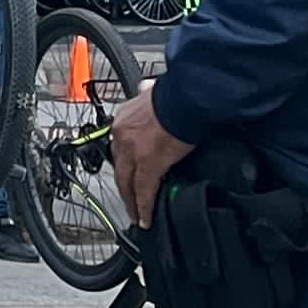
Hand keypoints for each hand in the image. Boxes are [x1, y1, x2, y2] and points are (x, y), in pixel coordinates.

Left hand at [108, 86, 192, 224]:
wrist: (187, 95)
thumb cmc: (178, 92)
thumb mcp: (155, 91)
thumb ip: (149, 95)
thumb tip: (149, 88)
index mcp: (126, 116)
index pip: (120, 145)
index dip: (124, 161)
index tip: (127, 172)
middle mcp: (123, 134)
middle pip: (119, 167)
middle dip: (123, 186)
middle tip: (128, 201)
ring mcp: (133, 151)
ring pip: (127, 182)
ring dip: (131, 199)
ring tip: (136, 213)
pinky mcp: (149, 164)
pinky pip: (144, 191)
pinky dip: (144, 207)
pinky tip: (145, 218)